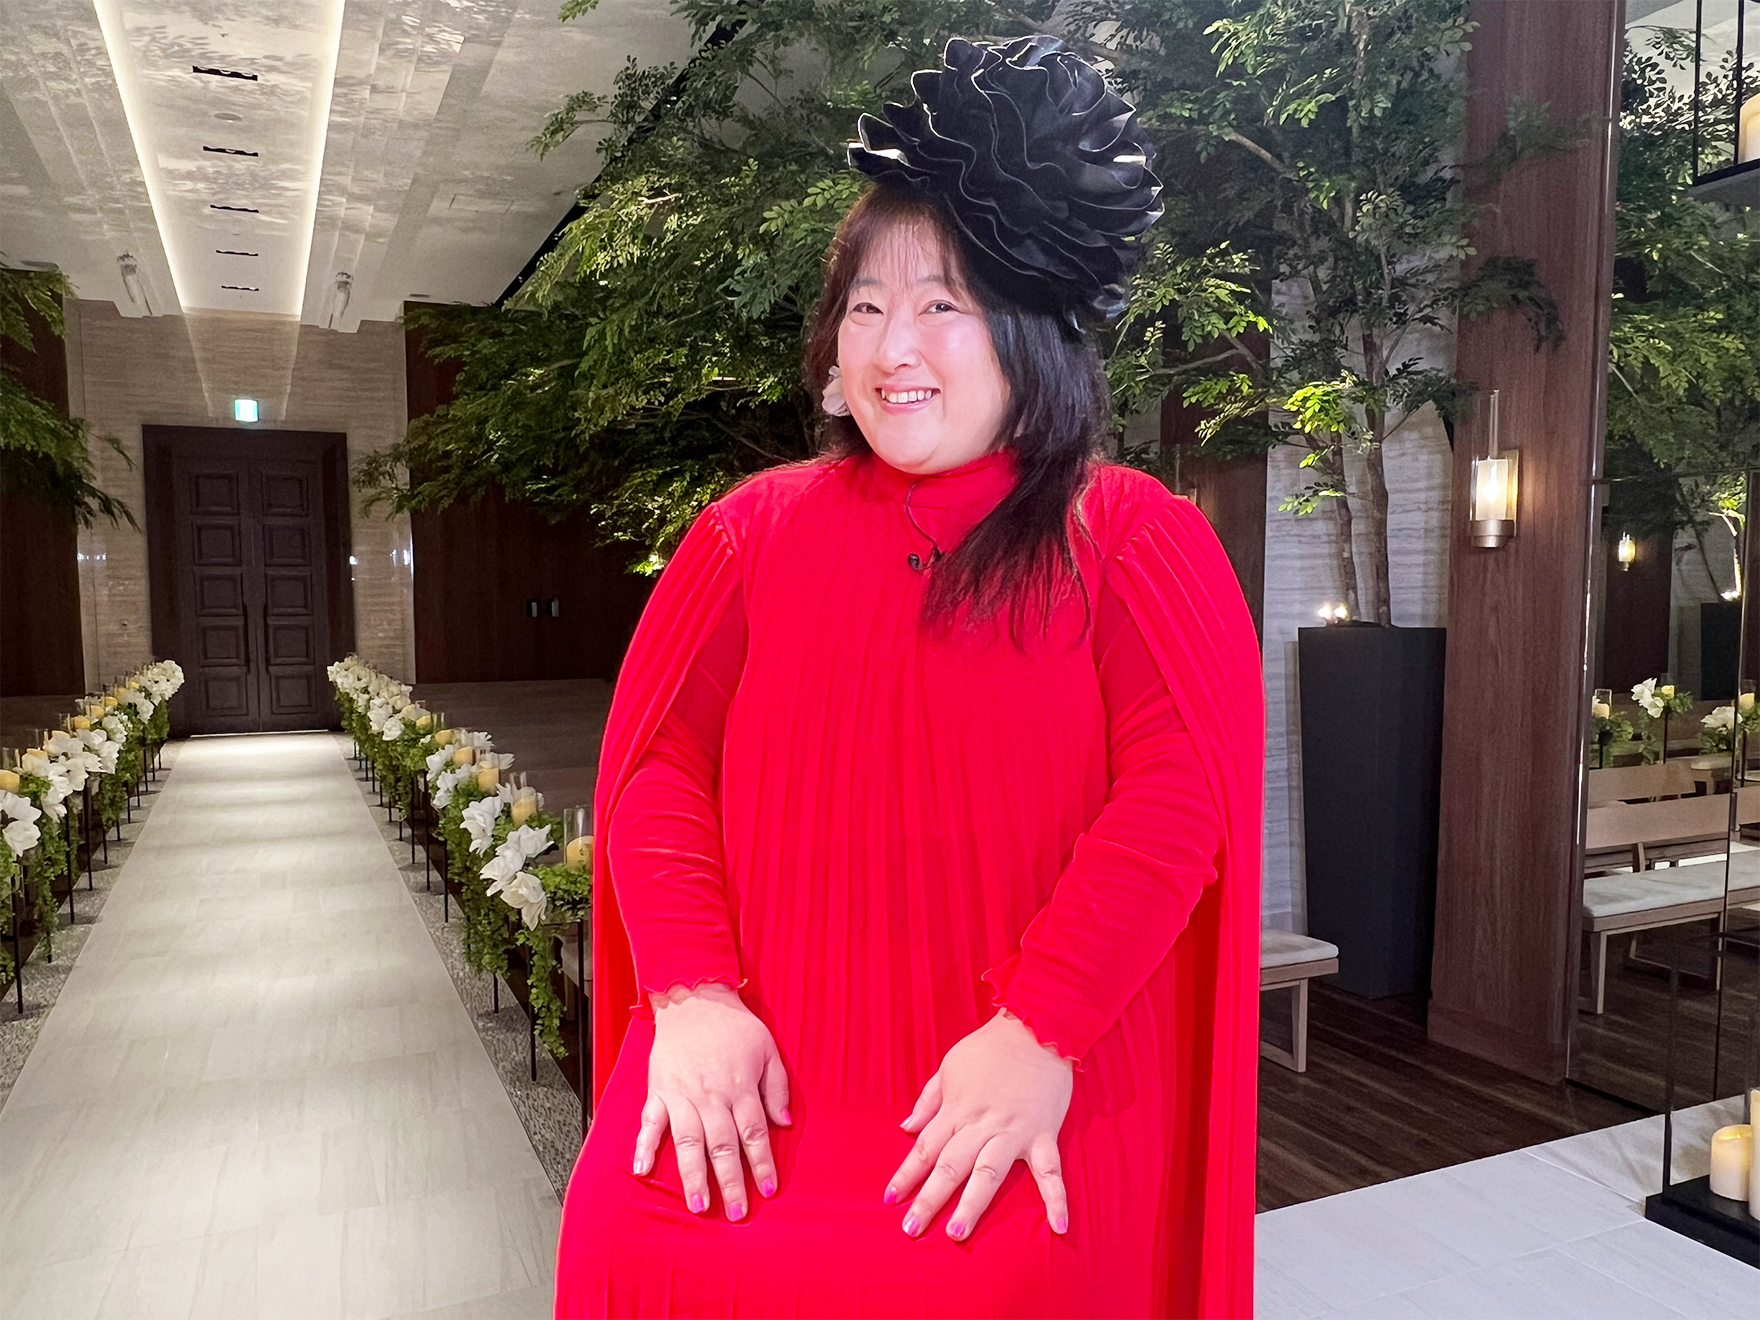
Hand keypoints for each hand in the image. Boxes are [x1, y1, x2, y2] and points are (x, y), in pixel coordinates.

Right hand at [635, 981, 790, 1220]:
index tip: (767, 1190)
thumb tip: (783, 1124)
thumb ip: (777, 1087)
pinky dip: (644, 1147)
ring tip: (699, 1206)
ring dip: (693, 1176)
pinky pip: (650, 1122)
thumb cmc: (734, 1026)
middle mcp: (711, 1096)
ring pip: (688, 1142)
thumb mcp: (768, 1049)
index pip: (754, 1134)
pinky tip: (641, 1171)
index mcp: (740, 1087)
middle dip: (731, 1182)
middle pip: (723, 1146)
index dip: (761, 1164)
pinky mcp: (659, 1091)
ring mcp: (682, 1096)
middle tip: (737, 1213)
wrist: (694, 998)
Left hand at [885, 1008, 1073, 1240]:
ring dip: (972, 1204)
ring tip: (956, 1233)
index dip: (907, 1174)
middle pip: (950, 1166)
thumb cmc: (990, 1047)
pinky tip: (1058, 1227)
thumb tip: (906, 1128)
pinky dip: (1056, 1199)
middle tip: (911, 1229)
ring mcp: (1013, 1132)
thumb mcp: (949, 1066)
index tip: (889, 1199)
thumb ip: (928, 1101)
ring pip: (988, 1173)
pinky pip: (1050, 1171)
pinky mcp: (1043, 1134)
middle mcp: (981, 1124)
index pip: (926, 1148)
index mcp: (957, 1109)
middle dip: (929, 1199)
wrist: (1037, 1026)